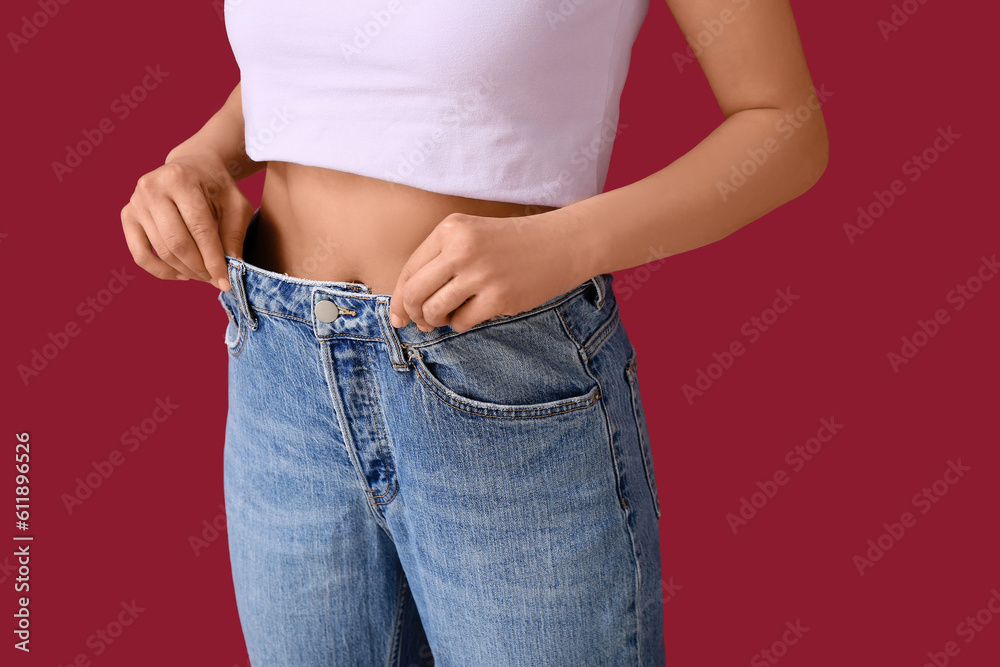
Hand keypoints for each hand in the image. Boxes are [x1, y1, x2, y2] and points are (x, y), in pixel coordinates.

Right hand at [121, 153, 254, 289]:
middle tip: (215, 280)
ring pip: (161, 251)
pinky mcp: (127, 215)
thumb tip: (229, 272)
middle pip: (177, 242)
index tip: (226, 281)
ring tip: (203, 275)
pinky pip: (140, 255)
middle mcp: (152, 187)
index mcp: (181, 179)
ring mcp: (136, 201)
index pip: (199, 229)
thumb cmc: (216, 187)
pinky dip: (161, 271)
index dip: (213, 259)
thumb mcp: (235, 205)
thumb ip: (234, 236)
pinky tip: (182, 274)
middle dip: (199, 268)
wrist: (192, 166)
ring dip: (185, 271)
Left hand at [388, 212, 587, 333]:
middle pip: (415, 293)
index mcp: (450, 229)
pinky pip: (461, 322)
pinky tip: (471, 315)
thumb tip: (404, 307)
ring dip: (435, 321)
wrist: (560, 244)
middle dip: (414, 313)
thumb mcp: (470, 236)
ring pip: (434, 310)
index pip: (409, 270)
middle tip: (422, 322)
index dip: (399, 298)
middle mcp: (462, 249)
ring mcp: (481, 274)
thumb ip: (438, 261)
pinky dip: (460, 324)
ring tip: (447, 317)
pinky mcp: (499, 297)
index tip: (398, 316)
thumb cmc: (510, 244)